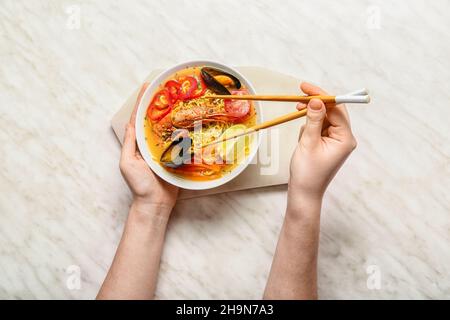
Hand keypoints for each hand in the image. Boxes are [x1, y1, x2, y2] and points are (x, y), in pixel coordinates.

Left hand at [119, 83, 178, 210]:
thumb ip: (130, 144)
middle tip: (167, 88)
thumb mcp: (128, 164)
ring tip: (181, 99)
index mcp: (139, 143)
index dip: (142, 102)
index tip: (147, 86)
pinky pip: (182, 142)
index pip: (139, 118)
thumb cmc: (139, 186)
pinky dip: (186, 131)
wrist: (156, 204)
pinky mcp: (177, 157)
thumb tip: (130, 124)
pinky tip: (191, 121)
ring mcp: (165, 150)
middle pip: (156, 119)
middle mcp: (152, 144)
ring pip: (170, 128)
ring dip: (174, 114)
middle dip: (160, 103)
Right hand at [289, 82, 356, 199]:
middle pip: (332, 111)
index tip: (306, 87)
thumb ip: (314, 119)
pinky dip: (310, 127)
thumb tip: (317, 100)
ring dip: (311, 116)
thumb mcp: (308, 142)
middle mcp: (344, 138)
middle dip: (316, 104)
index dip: (322, 95)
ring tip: (297, 117)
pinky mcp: (327, 145)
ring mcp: (336, 141)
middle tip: (299, 96)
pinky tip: (302, 136)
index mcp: (345, 138)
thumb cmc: (307, 172)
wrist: (304, 193)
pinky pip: (319, 128)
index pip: (336, 109)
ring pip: (324, 119)